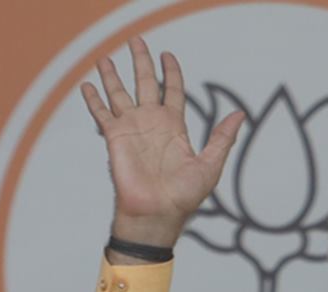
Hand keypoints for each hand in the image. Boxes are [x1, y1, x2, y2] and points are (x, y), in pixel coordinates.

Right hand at [81, 36, 244, 248]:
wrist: (158, 214)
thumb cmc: (184, 196)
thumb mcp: (210, 164)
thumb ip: (223, 138)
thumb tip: (240, 114)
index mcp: (174, 127)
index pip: (172, 91)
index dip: (170, 72)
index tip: (168, 55)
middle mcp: (151, 123)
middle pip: (144, 83)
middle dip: (141, 62)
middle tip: (136, 40)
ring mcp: (131, 129)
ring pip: (119, 94)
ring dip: (112, 75)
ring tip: (105, 56)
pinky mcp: (115, 138)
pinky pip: (102, 114)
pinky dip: (94, 100)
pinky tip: (87, 85)